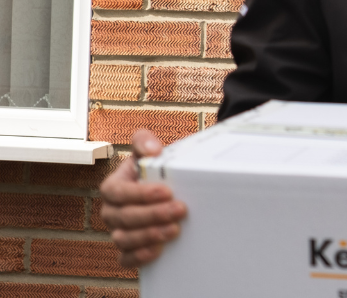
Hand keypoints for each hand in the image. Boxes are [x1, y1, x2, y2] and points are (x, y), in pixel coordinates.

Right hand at [99, 129, 186, 267]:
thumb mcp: (146, 152)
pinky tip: (157, 251)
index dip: (141, 193)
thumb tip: (151, 148)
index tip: (166, 191)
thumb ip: (144, 141)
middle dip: (153, 214)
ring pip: (124, 239)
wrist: (165, 189)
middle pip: (125, 217)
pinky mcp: (128, 249)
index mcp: (113, 188)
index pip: (118, 192)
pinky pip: (126, 259)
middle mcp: (112, 212)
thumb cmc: (152, 172)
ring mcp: (118, 232)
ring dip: (149, 236)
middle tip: (179, 209)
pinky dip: (139, 257)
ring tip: (174, 230)